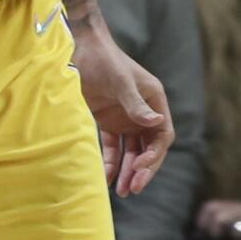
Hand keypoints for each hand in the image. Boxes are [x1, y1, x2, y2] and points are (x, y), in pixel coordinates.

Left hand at [76, 34, 171, 196]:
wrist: (78, 48)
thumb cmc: (104, 60)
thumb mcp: (121, 82)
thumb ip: (136, 104)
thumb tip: (156, 125)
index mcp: (155, 101)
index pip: (162, 136)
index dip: (154, 155)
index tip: (141, 168)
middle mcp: (143, 112)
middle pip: (148, 148)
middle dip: (142, 170)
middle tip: (133, 189)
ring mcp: (125, 118)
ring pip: (131, 152)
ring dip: (128, 171)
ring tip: (122, 192)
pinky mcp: (107, 121)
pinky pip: (112, 148)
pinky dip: (110, 163)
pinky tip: (106, 178)